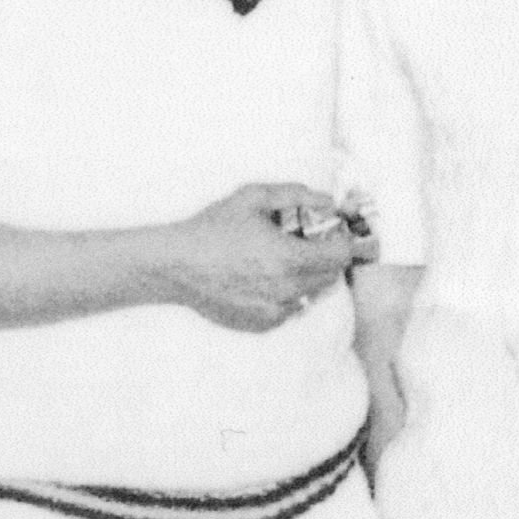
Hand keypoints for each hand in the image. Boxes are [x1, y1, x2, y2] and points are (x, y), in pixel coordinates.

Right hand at [164, 184, 360, 331]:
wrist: (176, 264)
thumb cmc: (215, 226)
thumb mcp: (255, 196)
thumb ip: (297, 194)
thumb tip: (329, 201)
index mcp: (289, 257)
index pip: (341, 256)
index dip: (341, 240)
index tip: (331, 232)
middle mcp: (286, 289)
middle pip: (331, 276)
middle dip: (328, 257)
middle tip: (309, 242)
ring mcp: (274, 311)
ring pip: (312, 294)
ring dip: (309, 276)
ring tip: (284, 259)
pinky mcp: (261, 324)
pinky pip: (291, 309)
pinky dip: (289, 294)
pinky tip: (267, 277)